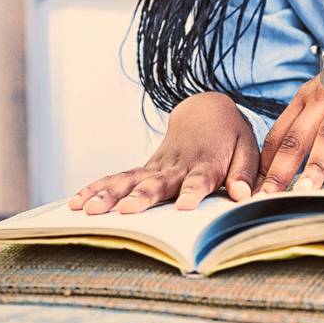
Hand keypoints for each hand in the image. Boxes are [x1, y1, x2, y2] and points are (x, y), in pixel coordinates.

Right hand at [68, 92, 258, 213]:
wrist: (207, 111)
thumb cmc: (231, 137)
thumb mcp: (247, 151)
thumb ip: (245, 173)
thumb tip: (244, 195)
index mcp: (207, 163)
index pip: (200, 179)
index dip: (194, 191)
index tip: (185, 205)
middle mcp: (178, 165)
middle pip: (158, 182)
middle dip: (142, 197)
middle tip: (126, 211)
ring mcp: (157, 166)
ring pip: (130, 179)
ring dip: (110, 194)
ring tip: (90, 209)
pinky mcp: (145, 169)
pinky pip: (118, 177)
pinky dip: (97, 187)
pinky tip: (76, 202)